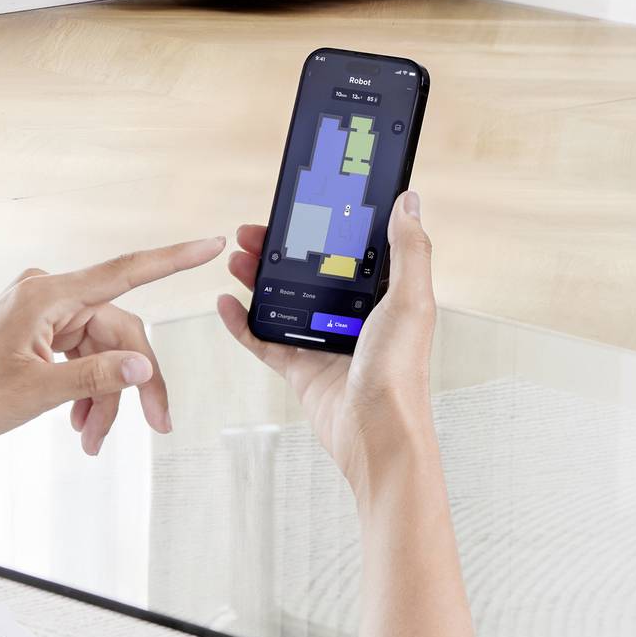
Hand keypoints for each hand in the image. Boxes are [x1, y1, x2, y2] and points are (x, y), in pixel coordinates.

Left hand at [0, 238, 225, 460]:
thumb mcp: (38, 392)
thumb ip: (96, 377)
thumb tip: (143, 366)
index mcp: (45, 296)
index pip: (124, 272)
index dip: (173, 259)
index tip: (212, 244)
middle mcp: (48, 296)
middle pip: (119, 332)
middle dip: (135, 381)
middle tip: (158, 425)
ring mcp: (43, 315)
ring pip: (103, 352)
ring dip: (106, 396)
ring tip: (92, 440)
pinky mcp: (39, 334)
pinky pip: (82, 358)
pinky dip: (87, 391)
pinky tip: (81, 425)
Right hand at [217, 191, 438, 501]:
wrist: (377, 435)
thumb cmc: (401, 373)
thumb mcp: (411, 300)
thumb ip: (409, 250)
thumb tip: (410, 201)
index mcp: (384, 297)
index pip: (350, 250)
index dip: (326, 226)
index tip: (301, 205)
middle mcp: (355, 316)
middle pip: (310, 271)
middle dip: (281, 249)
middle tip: (252, 230)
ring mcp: (325, 342)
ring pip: (284, 299)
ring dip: (258, 277)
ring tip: (236, 257)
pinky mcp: (302, 369)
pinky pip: (265, 339)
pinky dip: (242, 321)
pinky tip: (225, 301)